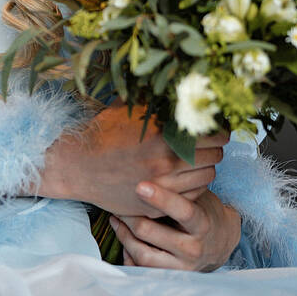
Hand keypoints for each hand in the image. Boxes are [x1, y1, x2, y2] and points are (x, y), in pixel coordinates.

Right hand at [34, 104, 227, 215]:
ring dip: (205, 166)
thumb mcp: (130, 108)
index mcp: (163, 135)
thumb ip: (160, 102)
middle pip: (216, 155)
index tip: (215, 125)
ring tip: (195, 158)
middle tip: (206, 141)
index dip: (219, 128)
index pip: (215, 133)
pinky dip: (195, 184)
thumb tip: (188, 90)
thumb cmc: (103, 133)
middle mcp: (166, 163)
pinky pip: (194, 195)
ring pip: (208, 176)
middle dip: (214, 146)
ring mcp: (163, 187)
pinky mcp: (157, 205)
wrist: (77, 166)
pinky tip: (184, 175)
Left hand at [111, 185, 239, 271]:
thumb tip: (150, 167)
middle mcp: (193, 249)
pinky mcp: (169, 277)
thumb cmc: (203, 212)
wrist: (219, 244)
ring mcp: (181, 267)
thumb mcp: (198, 198)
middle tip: (117, 201)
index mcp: (202, 225)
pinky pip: (140, 268)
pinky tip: (123, 236)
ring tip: (116, 218)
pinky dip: (127, 253)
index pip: (183, 211)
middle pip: (150, 232)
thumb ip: (180, 189)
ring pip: (142, 254)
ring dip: (124, 234)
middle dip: (129, 214)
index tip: (140, 185)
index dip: (161, 198)